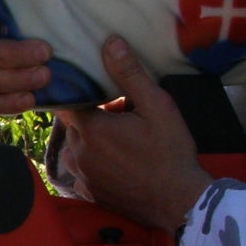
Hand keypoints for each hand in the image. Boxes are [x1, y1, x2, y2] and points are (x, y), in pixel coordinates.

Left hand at [55, 37, 215, 233]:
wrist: (180, 202)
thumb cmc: (170, 153)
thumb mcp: (157, 106)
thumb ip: (130, 74)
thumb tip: (111, 43)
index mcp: (90, 129)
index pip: (66, 102)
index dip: (78, 93)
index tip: (93, 88)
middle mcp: (78, 153)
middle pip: (75, 124)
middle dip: (94, 116)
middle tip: (124, 114)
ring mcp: (82, 176)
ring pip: (77, 147)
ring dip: (93, 140)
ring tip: (124, 139)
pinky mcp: (89, 194)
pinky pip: (82, 170)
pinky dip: (95, 163)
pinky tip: (119, 162)